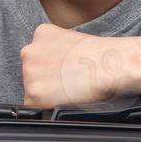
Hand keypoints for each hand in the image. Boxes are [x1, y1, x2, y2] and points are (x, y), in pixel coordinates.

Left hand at [20, 23, 140, 108]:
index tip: (63, 72)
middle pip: (32, 73)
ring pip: (33, 89)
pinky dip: (47, 107)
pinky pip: (35, 106)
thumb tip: (55, 64)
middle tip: (68, 81)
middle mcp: (29, 51)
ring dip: (47, 93)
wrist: (111, 66)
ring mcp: (29, 73)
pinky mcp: (33, 94)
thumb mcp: (72, 41)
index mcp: (40, 34)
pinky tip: (65, 97)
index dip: (51, 68)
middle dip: (47, 79)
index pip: (37, 57)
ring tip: (70, 89)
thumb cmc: (103, 56)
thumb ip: (56, 49)